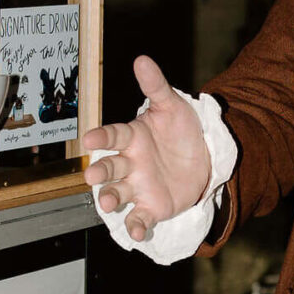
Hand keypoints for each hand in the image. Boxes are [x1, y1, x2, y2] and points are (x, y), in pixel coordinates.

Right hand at [80, 56, 210, 244]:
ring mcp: (138, 186)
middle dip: (100, 172)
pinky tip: (137, 233)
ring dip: (110, 198)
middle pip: (109, 167)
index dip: (101, 138)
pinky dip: (136, 226)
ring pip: (117, 193)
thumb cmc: (181, 129)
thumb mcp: (172, 106)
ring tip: (108, 202)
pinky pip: (139, 217)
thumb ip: (156, 86)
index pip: (112, 136)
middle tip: (92, 175)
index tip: (89, 139)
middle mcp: (129, 163)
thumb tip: (141, 59)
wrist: (204, 157)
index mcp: (131, 137)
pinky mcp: (151, 206)